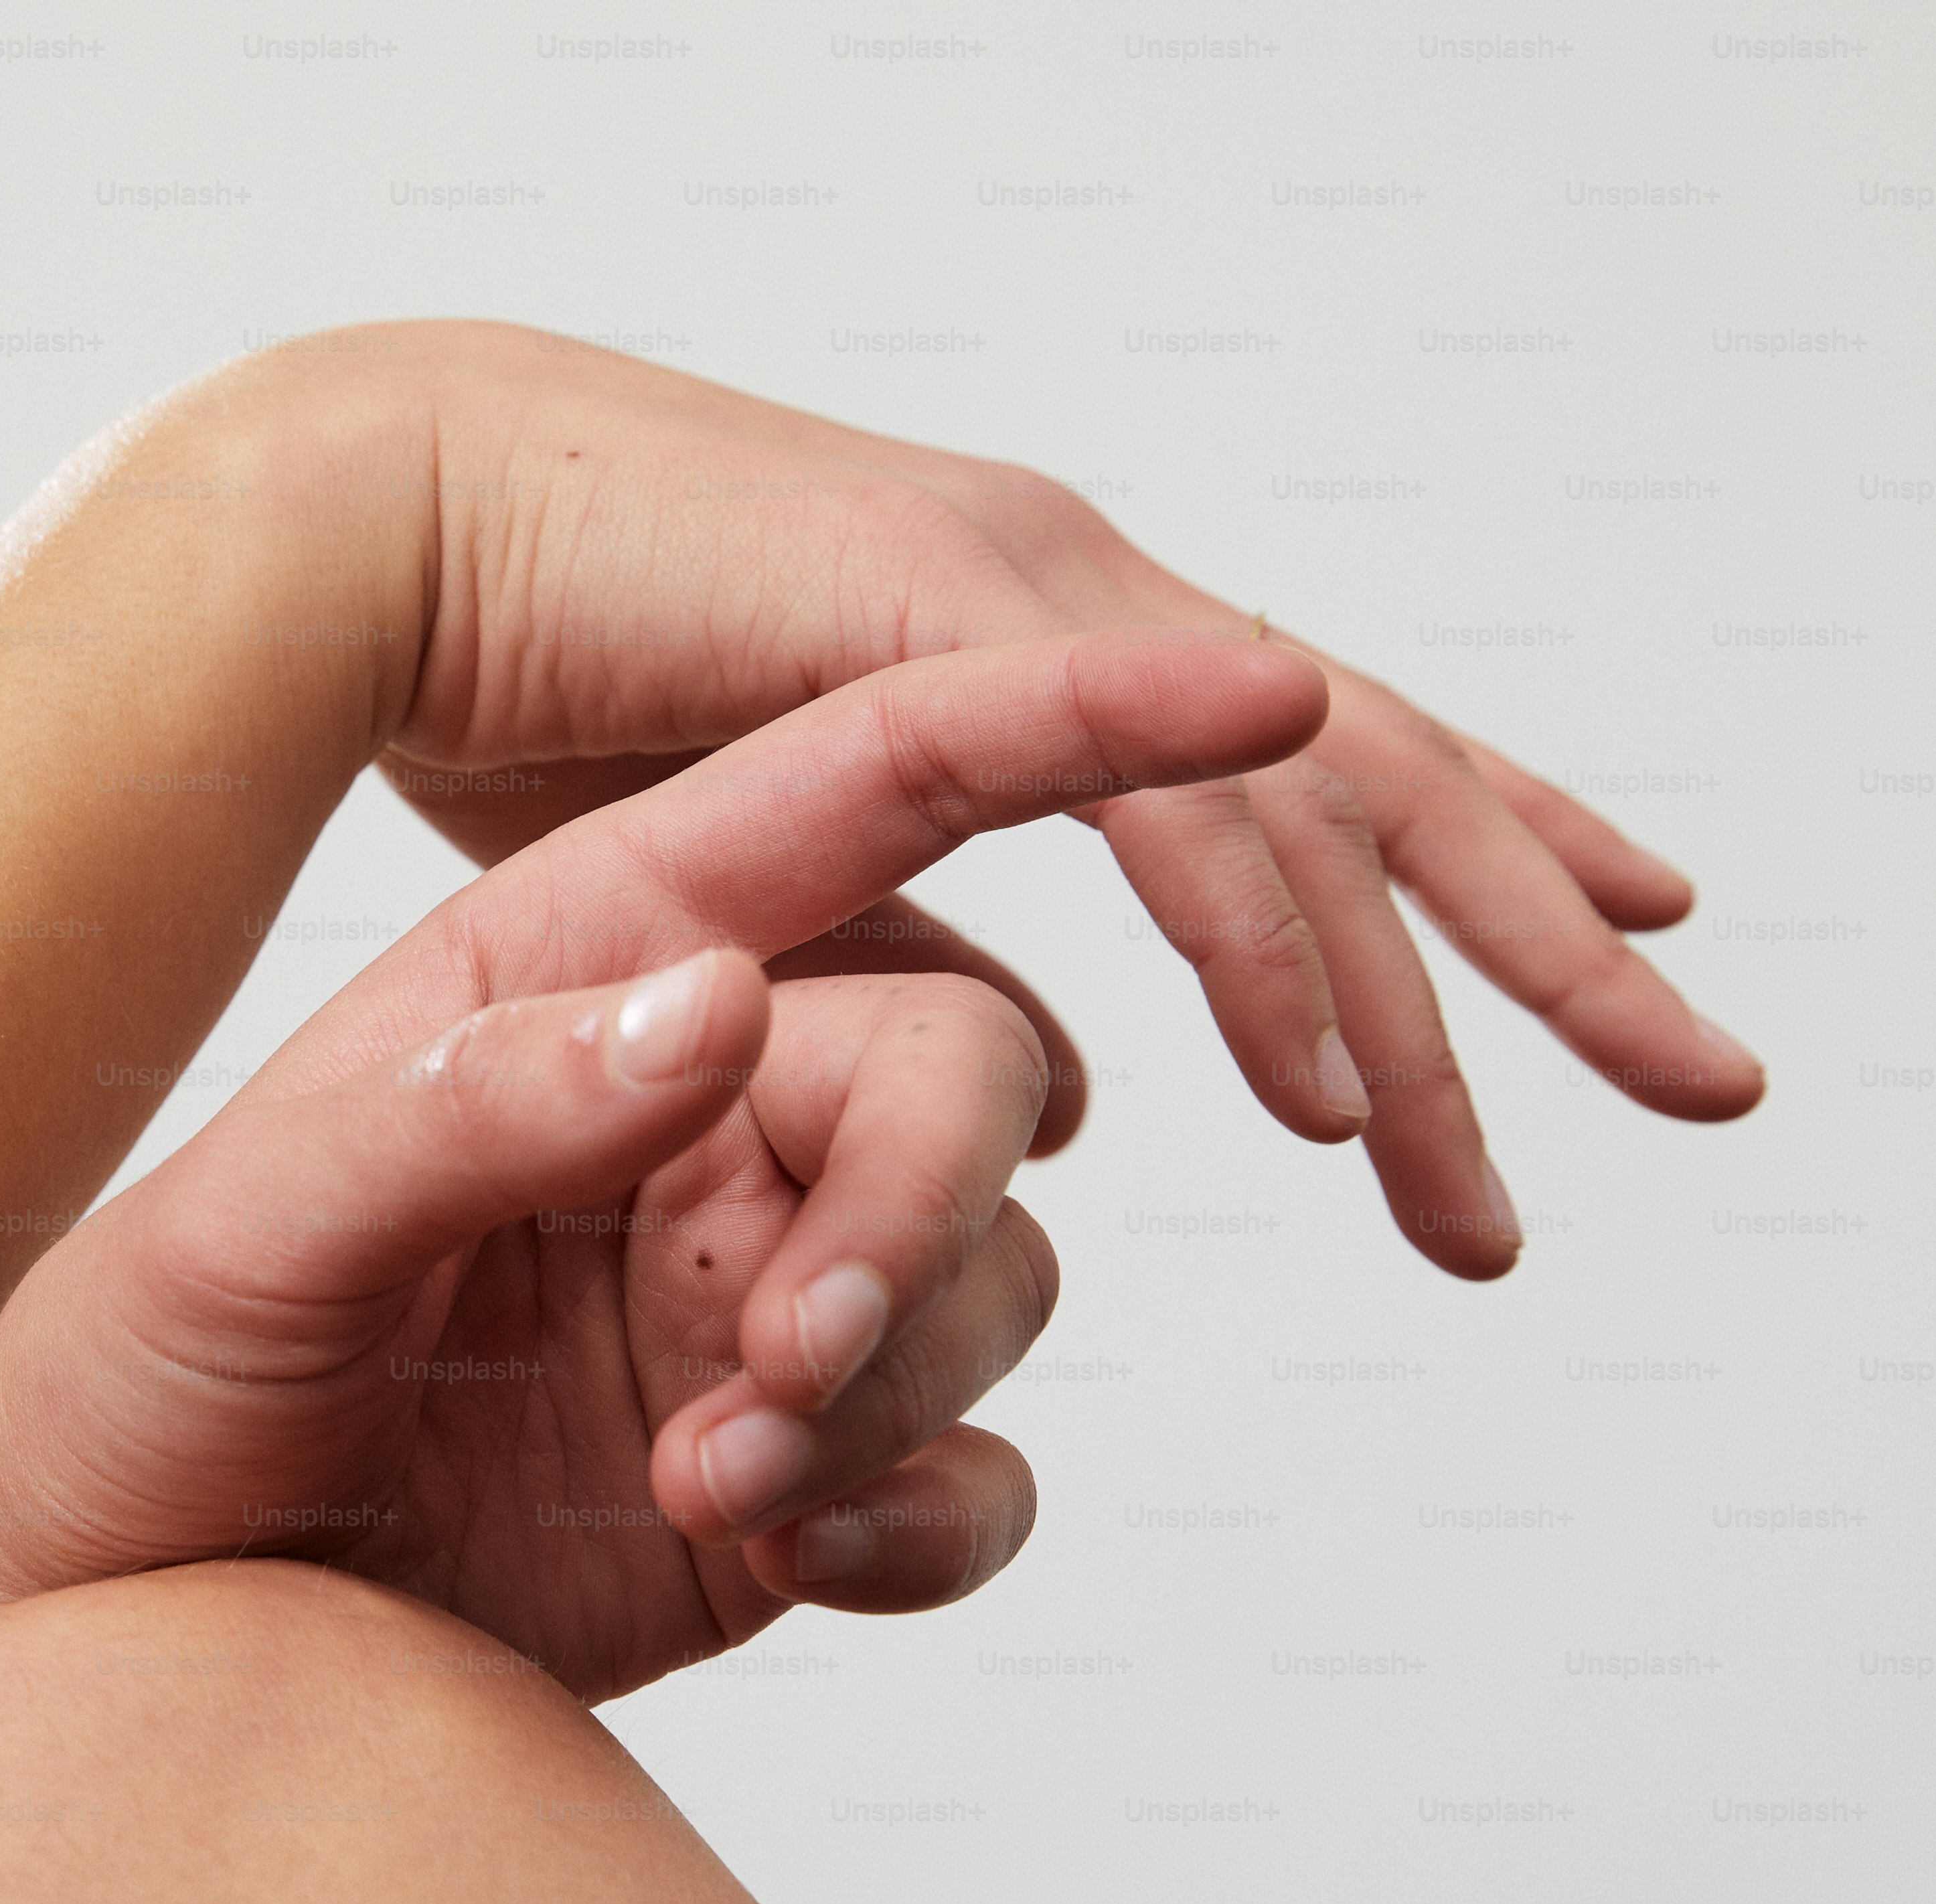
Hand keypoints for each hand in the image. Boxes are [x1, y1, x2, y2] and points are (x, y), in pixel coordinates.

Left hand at [0, 626, 1326, 1700]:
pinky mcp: (805, 1453)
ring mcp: (767, 1266)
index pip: (877, 783)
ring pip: (994, 1276)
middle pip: (964, 1076)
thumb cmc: (150, 1363)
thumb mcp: (257, 1223)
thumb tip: (725, 1006)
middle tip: (786, 1342)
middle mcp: (720, 1093)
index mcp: (608, 954)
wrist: (131, 1588)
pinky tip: (787, 1548)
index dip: (1082, 727)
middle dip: (921, 1210)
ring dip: (891, 1377)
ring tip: (703, 1474)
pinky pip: (970, 1465)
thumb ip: (484, 1103)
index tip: (1259, 687)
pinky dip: (920, 1512)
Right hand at [291, 324, 1763, 1272]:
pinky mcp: (946, 617)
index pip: (1317, 762)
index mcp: (1046, 647)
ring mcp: (1027, 590)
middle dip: (1545, 939)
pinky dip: (1248, 957)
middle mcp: (1074, 598)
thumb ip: (931, 956)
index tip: (1609, 941)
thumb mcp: (784, 865)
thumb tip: (1068, 1080)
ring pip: (1303, 809)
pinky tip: (1319, 1101)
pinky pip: (1150, 811)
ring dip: (1425, 1003)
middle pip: (1380, 783)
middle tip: (1699, 1079)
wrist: (376, 535)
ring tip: (1485, 1196)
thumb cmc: (546, 687)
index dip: (1475, 854)